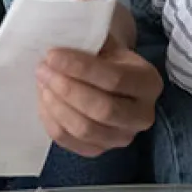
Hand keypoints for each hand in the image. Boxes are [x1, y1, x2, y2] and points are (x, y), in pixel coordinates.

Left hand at [36, 35, 163, 157]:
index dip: (80, 68)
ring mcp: (122, 137)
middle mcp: (143, 115)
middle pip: (103, 110)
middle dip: (67, 89)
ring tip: (42, 83)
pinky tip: (44, 100)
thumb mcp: (104, 41)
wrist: (108, 75)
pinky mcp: (100, 150)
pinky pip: (70, 142)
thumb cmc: (104, 54)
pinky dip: (52, 121)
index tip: (52, 55)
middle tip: (43, 70)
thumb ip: (87, 42)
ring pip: (85, 130)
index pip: (115, 79)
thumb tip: (57, 46)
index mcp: (148, 82)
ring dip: (57, 106)